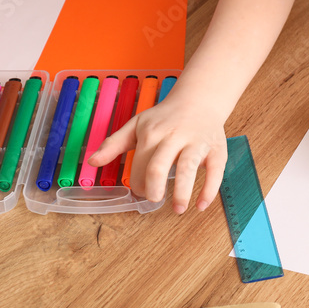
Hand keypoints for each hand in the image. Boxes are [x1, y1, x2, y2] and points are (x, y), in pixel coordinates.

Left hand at [88, 89, 227, 213]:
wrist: (200, 99)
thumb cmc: (165, 116)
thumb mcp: (137, 124)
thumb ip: (114, 143)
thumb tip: (91, 161)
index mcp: (152, 133)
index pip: (140, 163)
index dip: (137, 182)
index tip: (139, 191)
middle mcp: (174, 137)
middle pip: (159, 164)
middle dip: (154, 187)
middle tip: (153, 199)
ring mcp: (197, 142)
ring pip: (188, 167)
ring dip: (182, 191)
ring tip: (178, 209)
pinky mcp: (217, 149)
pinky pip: (215, 171)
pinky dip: (210, 190)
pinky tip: (201, 205)